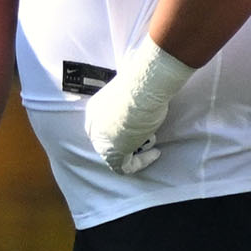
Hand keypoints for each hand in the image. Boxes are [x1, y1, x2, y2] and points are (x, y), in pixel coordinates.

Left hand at [83, 40, 194, 173]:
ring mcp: (102, 140)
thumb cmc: (142, 83)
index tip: (140, 130)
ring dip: (134, 152)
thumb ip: (131, 103)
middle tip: (147, 138)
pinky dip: (140, 163)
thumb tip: (145, 99)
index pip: (103, 127)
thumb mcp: (133, 94)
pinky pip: (123, 166)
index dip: (121, 132)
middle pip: (107, 143)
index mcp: (95, 110)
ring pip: (115, 155)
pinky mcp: (113, 152)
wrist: (144, 87)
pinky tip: (155, 153)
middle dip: (128, 143)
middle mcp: (94, 126)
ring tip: (151, 142)